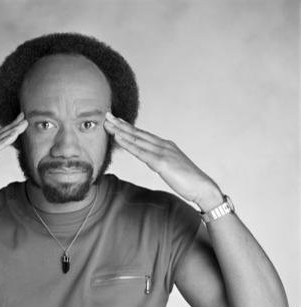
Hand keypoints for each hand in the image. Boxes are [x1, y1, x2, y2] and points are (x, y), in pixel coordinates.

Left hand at [104, 112, 221, 209]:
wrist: (203, 187)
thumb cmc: (188, 181)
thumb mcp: (171, 168)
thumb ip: (159, 162)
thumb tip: (151, 161)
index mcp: (165, 146)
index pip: (143, 135)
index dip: (129, 127)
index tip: (117, 121)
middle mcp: (163, 145)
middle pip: (138, 133)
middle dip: (121, 124)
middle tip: (107, 116)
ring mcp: (162, 152)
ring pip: (137, 139)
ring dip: (120, 130)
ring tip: (108, 123)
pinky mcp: (161, 162)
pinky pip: (140, 152)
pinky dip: (127, 143)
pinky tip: (117, 138)